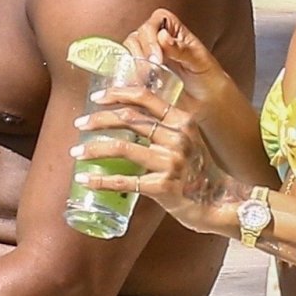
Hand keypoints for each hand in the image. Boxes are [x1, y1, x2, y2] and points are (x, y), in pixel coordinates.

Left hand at [73, 85, 242, 236]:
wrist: (219, 202)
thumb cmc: (199, 170)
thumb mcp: (188, 139)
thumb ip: (165, 126)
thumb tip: (127, 115)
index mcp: (182, 121)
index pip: (145, 97)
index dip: (117, 94)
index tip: (96, 97)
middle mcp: (177, 138)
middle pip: (129, 119)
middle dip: (98, 119)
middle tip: (79, 123)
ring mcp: (171, 162)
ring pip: (121, 147)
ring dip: (93, 149)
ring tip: (76, 152)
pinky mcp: (163, 187)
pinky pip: (124, 181)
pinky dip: (100, 180)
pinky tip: (84, 180)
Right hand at [122, 8, 231, 107]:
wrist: (209, 102)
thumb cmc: (208, 78)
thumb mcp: (199, 61)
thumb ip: (181, 49)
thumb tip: (162, 36)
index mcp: (173, 29)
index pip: (154, 21)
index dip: (151, 37)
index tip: (157, 59)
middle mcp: (156, 40)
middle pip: (137, 36)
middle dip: (141, 54)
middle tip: (151, 73)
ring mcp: (146, 56)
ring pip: (128, 53)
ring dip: (134, 66)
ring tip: (147, 82)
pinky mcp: (139, 73)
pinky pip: (126, 70)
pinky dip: (129, 77)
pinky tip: (139, 87)